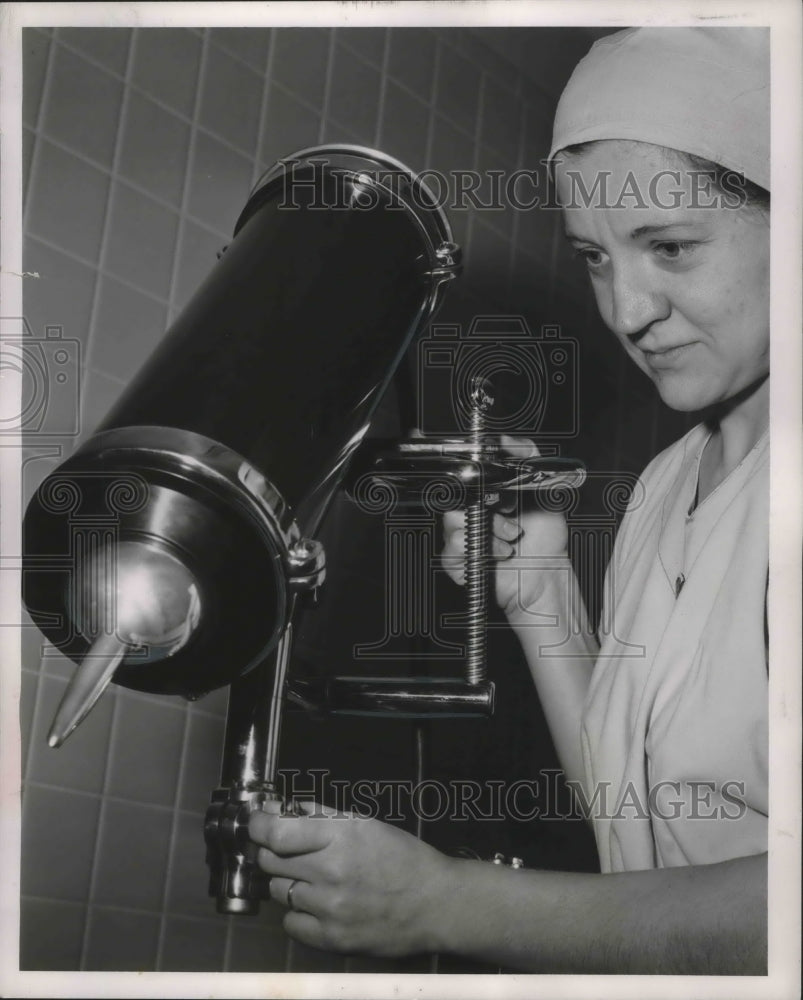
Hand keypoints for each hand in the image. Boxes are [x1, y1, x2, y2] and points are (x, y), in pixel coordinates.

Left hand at [249, 801, 453, 955]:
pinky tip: (318, 905)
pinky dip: (298, 913)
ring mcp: (329, 909)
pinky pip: (291, 923)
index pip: (276, 833)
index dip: (258, 826)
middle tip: (287, 850)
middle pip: (271, 861)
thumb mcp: (364, 824)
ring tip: (314, 878)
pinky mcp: (331, 939)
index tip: (256, 824)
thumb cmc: (402, 858)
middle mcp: (330, 873)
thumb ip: (319, 815)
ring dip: (288, 882)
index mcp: (340, 837)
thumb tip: (280, 808)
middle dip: (272, 851)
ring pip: (279, 891)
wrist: (435, 904)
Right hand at [441, 436, 569, 617]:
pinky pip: (451, 551)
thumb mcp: (545, 485)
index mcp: (486, 493)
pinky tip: (498, 554)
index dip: (469, 476)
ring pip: (452, 523)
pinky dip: (478, 551)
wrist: (547, 572)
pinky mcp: (459, 560)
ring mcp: (463, 536)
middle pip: (453, 498)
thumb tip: (505, 438)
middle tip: (509, 513)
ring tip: (509, 538)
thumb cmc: (546, 535)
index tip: (489, 485)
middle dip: (485, 506)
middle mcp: (472, 512)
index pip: (462, 476)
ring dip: (487, 531)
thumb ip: (528, 454)